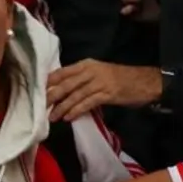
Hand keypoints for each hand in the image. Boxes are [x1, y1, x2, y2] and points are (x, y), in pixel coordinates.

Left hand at [47, 61, 162, 121]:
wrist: (145, 82)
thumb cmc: (121, 79)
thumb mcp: (99, 74)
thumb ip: (82, 79)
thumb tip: (63, 91)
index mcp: (87, 64)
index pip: (62, 72)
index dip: (49, 82)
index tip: (37, 92)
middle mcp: (91, 70)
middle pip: (65, 84)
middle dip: (51, 96)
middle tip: (40, 107)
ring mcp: (99, 82)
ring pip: (74, 95)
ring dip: (62, 107)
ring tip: (52, 117)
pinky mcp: (107, 94)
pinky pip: (87, 103)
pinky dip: (76, 110)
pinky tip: (68, 118)